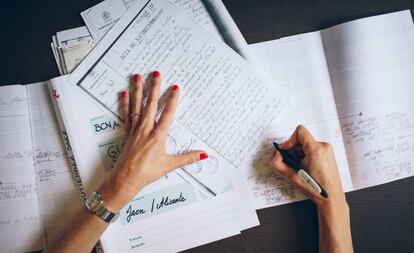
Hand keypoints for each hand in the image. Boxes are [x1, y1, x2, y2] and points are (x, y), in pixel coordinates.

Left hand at [98, 71, 207, 211]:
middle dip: (154, 88)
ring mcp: (135, 130)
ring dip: (138, 90)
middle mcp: (146, 129)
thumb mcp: (169, 165)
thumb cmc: (147, 172)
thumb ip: (188, 158)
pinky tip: (124, 93)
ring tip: (138, 76)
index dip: (172, 100)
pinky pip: (126, 115)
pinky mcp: (127, 133)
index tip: (175, 87)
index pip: (167, 114)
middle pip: (151, 104)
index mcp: (158, 136)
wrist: (125, 179)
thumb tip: (203, 155)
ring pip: (137, 106)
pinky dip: (125, 103)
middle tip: (156, 74)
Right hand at [270, 125, 346, 210]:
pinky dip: (305, 157)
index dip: (289, 140)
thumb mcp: (291, 176)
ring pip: (306, 146)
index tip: (285, 149)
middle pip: (301, 140)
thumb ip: (277, 164)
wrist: (331, 198)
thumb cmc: (316, 188)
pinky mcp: (328, 155)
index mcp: (316, 149)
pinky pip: (312, 150)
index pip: (300, 131)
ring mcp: (327, 151)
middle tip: (289, 162)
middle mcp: (323, 147)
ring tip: (298, 168)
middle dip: (292, 150)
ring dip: (298, 154)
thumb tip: (275, 155)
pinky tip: (305, 168)